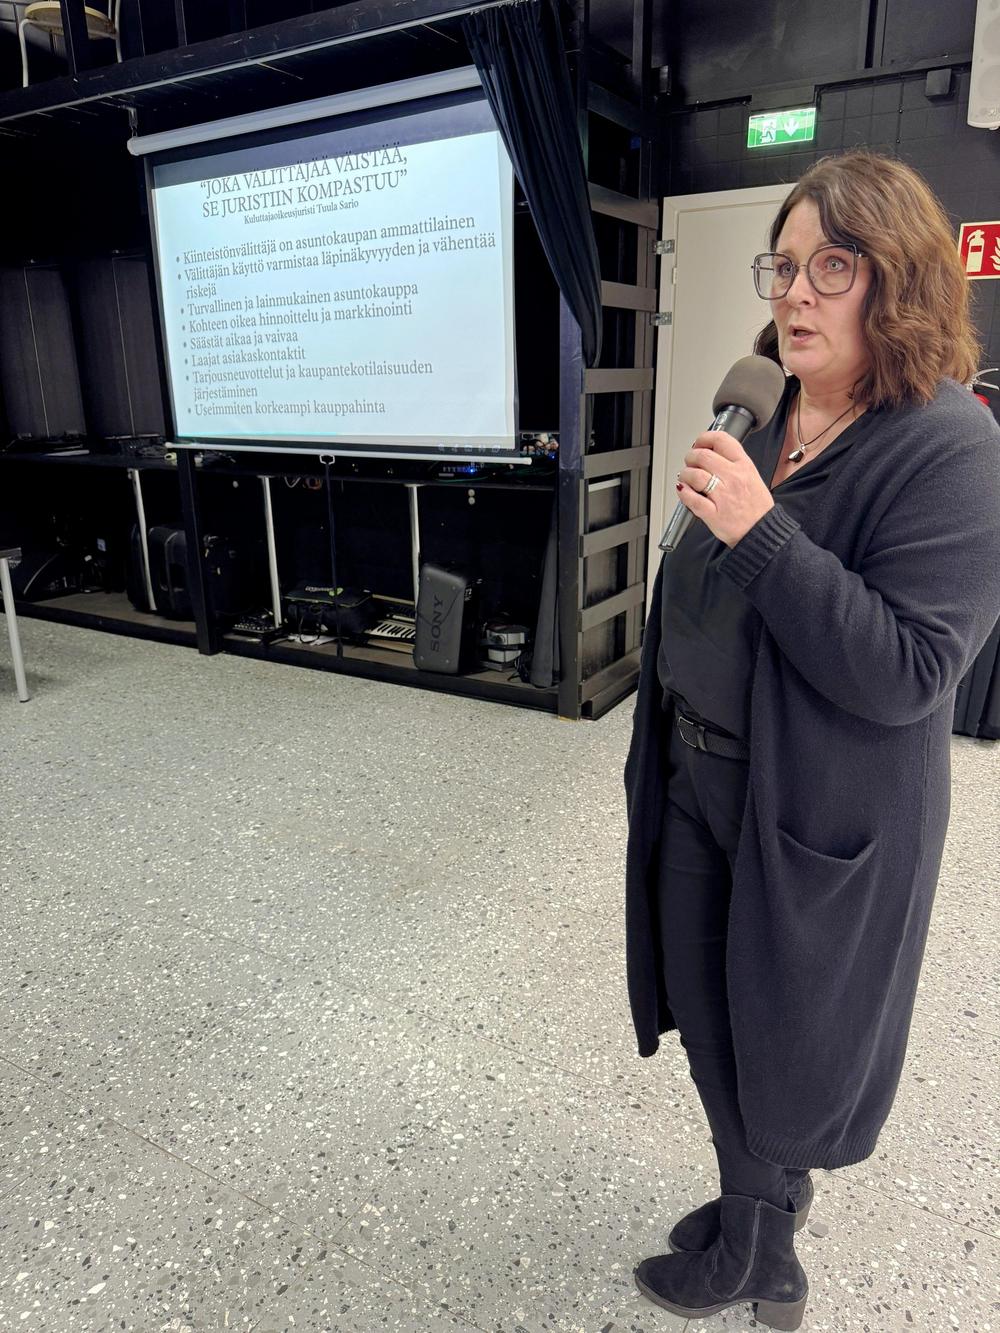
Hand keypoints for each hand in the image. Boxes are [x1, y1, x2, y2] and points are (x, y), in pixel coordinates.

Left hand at [676, 430, 774, 548]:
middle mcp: (733, 478)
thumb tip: (713, 453)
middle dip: (690, 457)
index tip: (699, 443)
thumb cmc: (757, 509)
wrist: (762, 532)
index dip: (704, 438)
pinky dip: (683, 493)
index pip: (721, 440)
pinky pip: (691, 498)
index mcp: (744, 466)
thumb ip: (734, 463)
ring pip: (694, 475)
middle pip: (702, 455)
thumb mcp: (753, 477)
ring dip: (685, 475)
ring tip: (686, 479)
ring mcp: (722, 496)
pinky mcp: (712, 513)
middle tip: (690, 463)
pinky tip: (685, 492)